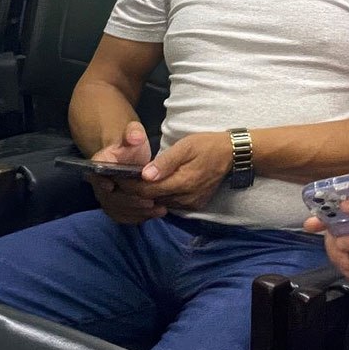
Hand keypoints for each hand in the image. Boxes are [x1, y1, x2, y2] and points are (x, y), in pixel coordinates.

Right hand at [88, 121, 163, 223]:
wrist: (129, 160)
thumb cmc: (131, 148)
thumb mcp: (133, 134)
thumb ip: (133, 132)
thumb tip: (135, 136)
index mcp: (99, 164)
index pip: (96, 174)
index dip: (101, 182)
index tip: (112, 187)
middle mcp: (98, 184)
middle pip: (110, 197)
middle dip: (130, 200)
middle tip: (151, 201)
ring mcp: (105, 198)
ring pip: (118, 209)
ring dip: (137, 212)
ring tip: (159, 209)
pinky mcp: (114, 208)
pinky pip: (123, 217)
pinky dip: (138, 218)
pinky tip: (154, 214)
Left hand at [116, 131, 230, 211]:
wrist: (232, 154)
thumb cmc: (207, 145)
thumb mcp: (186, 146)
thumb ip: (165, 162)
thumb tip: (145, 175)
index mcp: (183, 182)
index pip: (147, 191)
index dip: (129, 186)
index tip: (116, 177)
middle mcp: (186, 197)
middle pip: (151, 199)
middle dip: (134, 191)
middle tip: (119, 181)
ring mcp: (191, 203)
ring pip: (160, 203)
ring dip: (147, 196)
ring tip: (134, 183)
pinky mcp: (195, 204)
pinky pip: (171, 204)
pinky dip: (161, 197)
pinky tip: (156, 188)